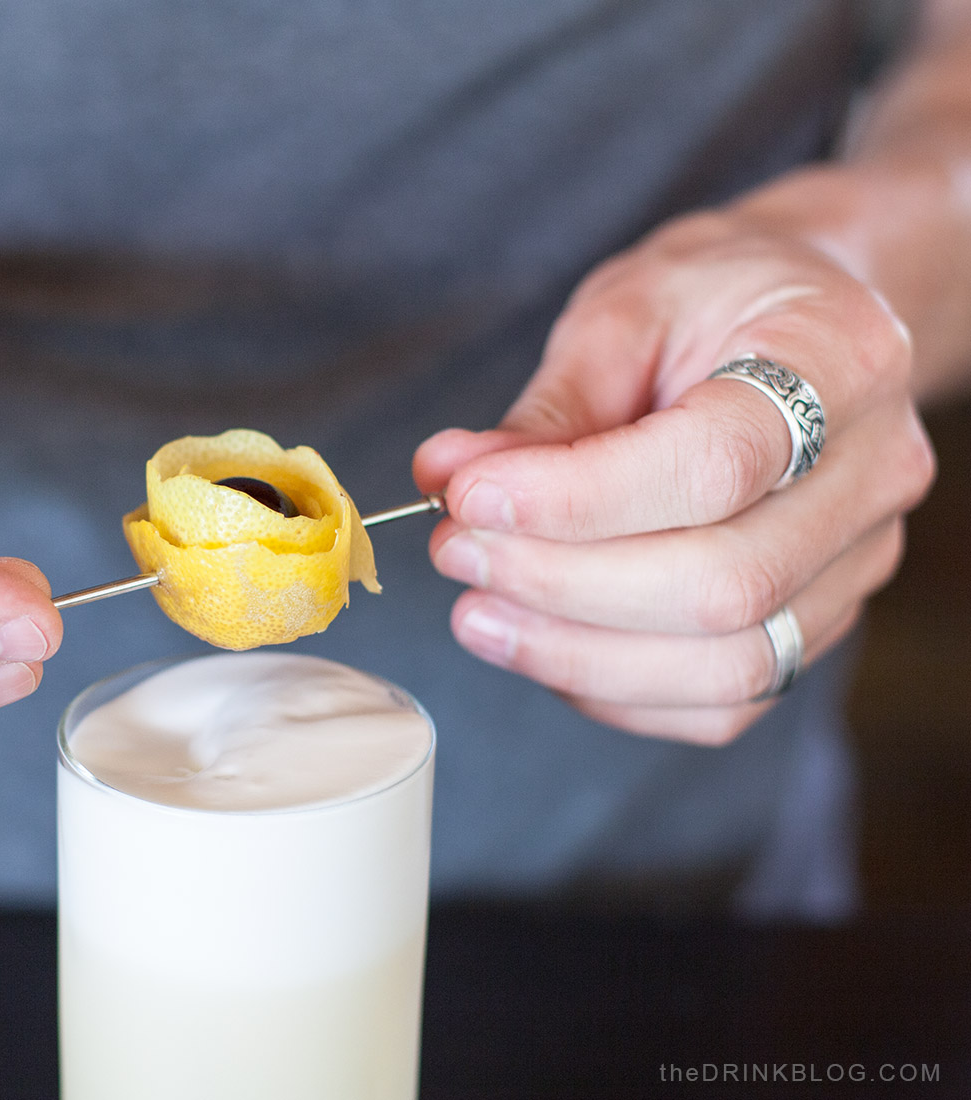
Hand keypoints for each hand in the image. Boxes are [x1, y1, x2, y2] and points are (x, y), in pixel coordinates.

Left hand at [414, 209, 934, 743]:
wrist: (797, 321)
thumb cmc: (710, 303)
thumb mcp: (624, 314)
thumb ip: (546, 409)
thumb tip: (448, 480)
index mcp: (839, 361)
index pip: (712, 467)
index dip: (575, 499)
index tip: (466, 497)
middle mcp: (874, 475)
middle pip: (721, 585)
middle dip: (559, 583)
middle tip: (454, 550)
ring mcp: (859, 564)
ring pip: (726, 665)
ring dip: (574, 652)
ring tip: (476, 612)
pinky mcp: (820, 624)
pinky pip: (721, 702)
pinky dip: (614, 688)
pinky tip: (538, 643)